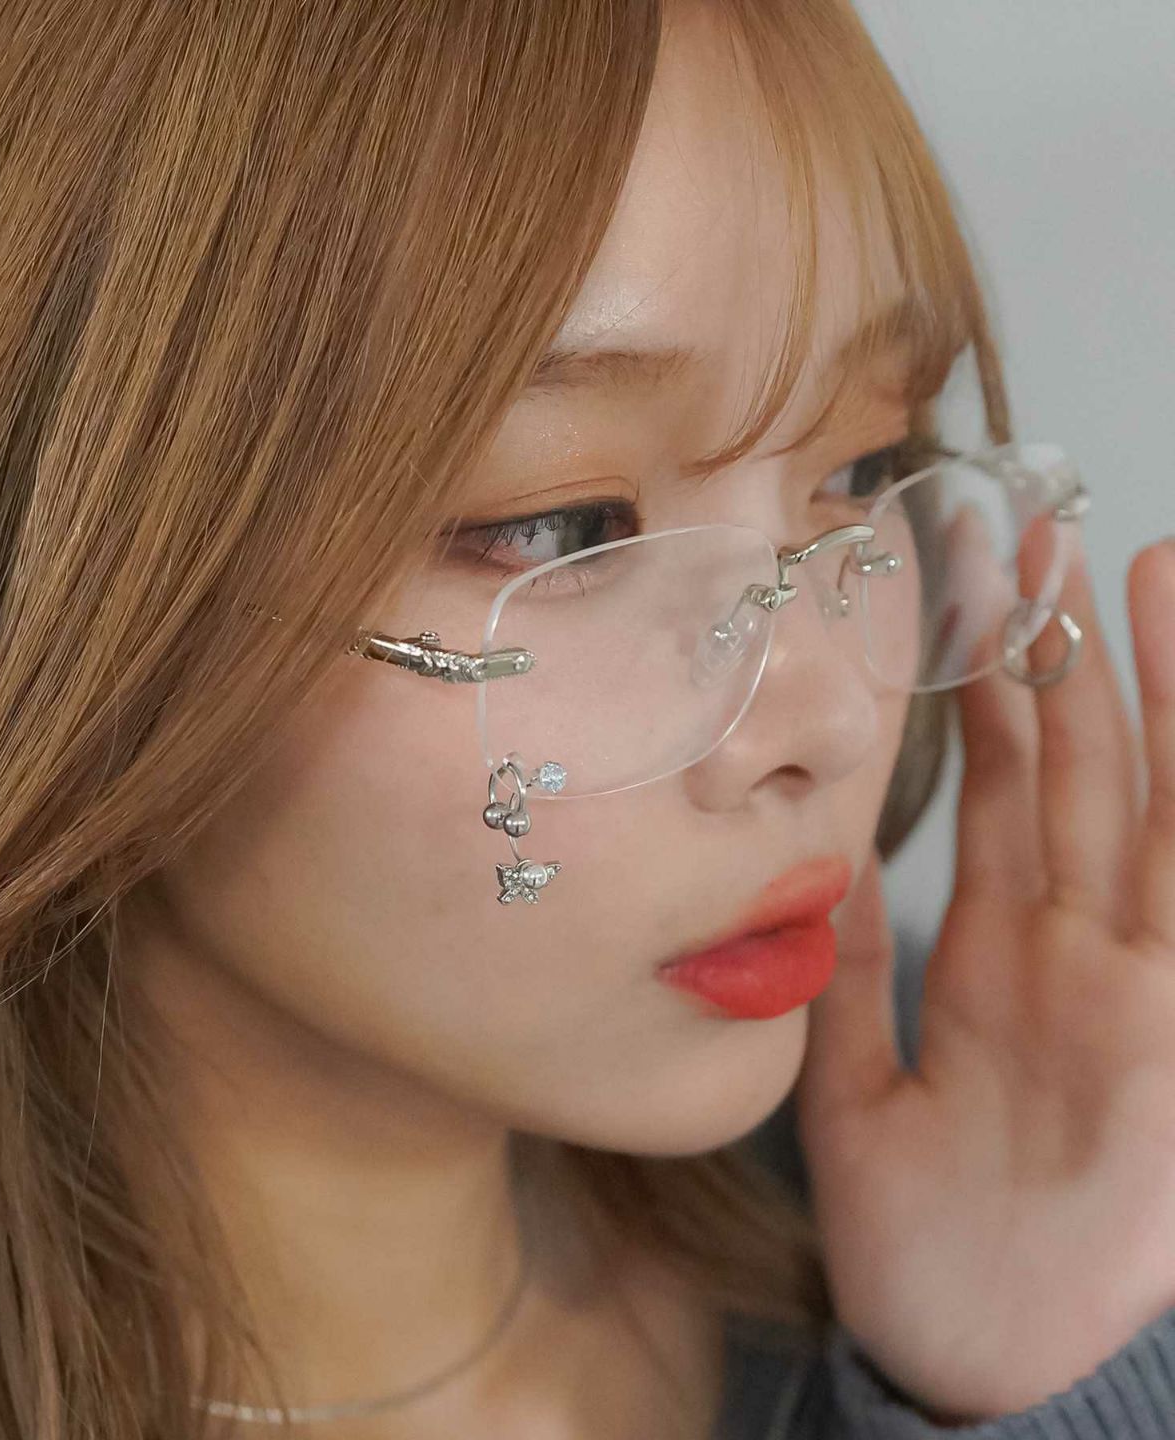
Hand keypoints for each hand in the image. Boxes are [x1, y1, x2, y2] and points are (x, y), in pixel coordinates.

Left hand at [794, 535, 1174, 1422]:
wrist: (973, 1362)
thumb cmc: (918, 1241)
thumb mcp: (855, 1094)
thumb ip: (851, 985)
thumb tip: (815, 883)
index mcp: (990, 956)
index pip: (998, 793)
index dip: (990, 691)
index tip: (973, 594)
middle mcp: (1067, 949)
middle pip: (1073, 770)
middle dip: (1064, 650)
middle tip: (1048, 532)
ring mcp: (1130, 981)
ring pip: (1142, 802)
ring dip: (1145, 689)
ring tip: (1140, 573)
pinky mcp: (1171, 1023)